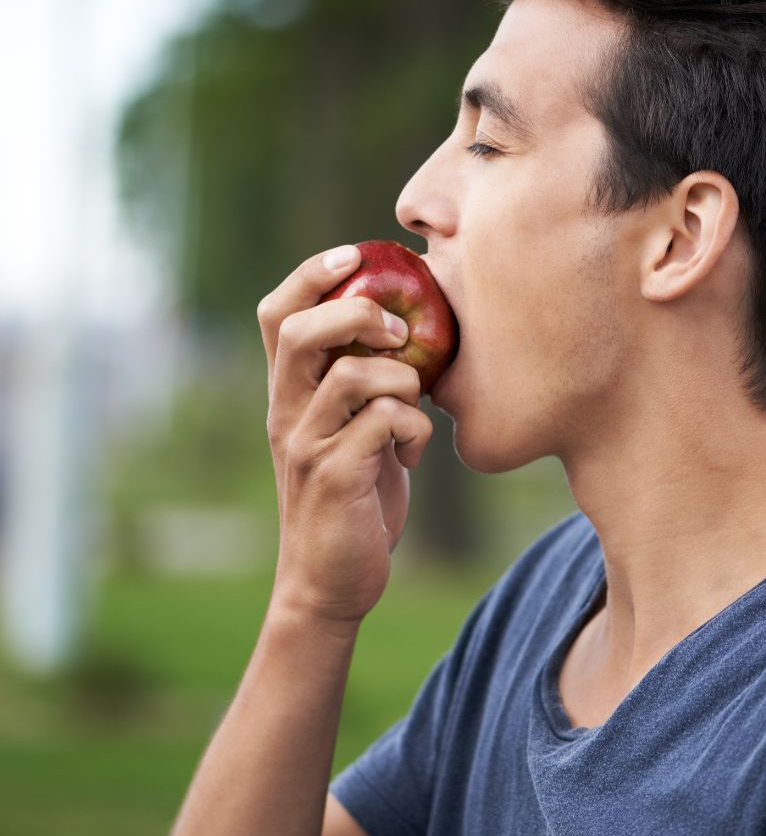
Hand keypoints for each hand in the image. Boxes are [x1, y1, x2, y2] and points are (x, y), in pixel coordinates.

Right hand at [257, 245, 434, 627]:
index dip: (311, 275)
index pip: (278, 314)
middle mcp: (287, 413)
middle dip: (357, 314)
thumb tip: (408, 328)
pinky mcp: (336, 479)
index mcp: (289, 394)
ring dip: (402, 380)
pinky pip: (387, 424)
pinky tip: (413, 454)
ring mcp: (307, 446)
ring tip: (412, 406)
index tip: (353, 253)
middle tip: (397, 332)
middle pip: (301, 332)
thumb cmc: (354, 494)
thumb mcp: (351, 429)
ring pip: (354, 376)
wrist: (331, 581)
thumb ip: (364, 383)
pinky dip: (417, 430)